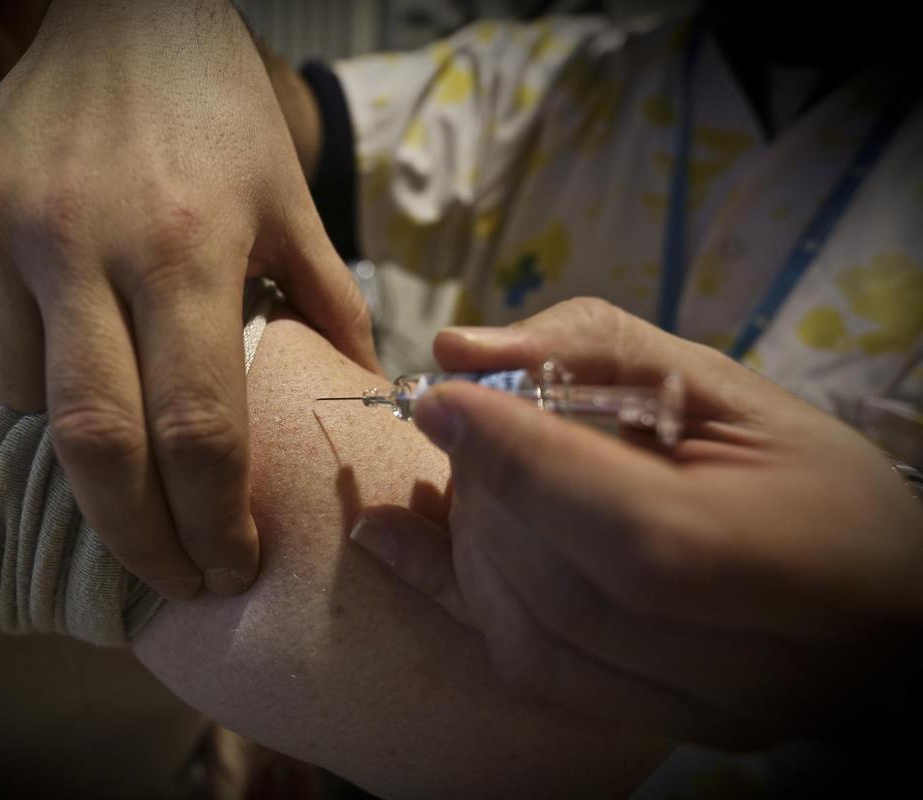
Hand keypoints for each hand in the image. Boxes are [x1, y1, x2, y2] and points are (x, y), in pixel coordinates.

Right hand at [0, 1, 377, 598]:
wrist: (125, 9)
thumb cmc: (218, 112)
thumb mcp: (291, 200)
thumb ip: (331, 301)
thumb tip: (363, 396)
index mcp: (186, 246)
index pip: (196, 430)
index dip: (214, 521)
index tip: (229, 567)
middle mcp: (80, 241)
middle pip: (96, 446)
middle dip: (138, 537)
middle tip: (173, 576)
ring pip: (18, 394)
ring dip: (69, 423)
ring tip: (114, 392)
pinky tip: (30, 333)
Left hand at [349, 298, 922, 747]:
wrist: (881, 586)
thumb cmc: (808, 473)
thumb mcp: (724, 385)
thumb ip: (596, 351)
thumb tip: (455, 350)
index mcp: (796, 563)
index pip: (631, 531)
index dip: (520, 462)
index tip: (442, 398)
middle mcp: (760, 669)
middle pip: (571, 593)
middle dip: (489, 498)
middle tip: (460, 428)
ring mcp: (706, 715)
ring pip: (540, 645)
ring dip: (471, 548)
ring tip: (466, 477)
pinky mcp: (660, 729)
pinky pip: (530, 675)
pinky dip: (455, 598)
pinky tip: (389, 538)